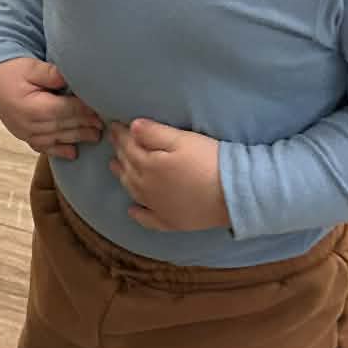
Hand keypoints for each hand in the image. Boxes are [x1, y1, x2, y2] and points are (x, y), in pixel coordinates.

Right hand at [0, 58, 104, 158]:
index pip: (64, 110)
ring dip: (76, 138)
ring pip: (55, 138)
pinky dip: (57, 150)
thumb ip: (50, 73)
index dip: (84, 110)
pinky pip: (42, 146)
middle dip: (85, 125)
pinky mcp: (23, 135)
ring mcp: (24, 132)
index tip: (101, 108)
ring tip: (95, 137)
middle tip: (105, 125)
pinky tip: (72, 153)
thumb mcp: (31, 66)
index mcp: (31, 106)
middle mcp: (27, 123)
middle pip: (62, 126)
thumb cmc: (13, 70)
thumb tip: (68, 77)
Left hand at [107, 119, 229, 231]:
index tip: (114, 125)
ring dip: (122, 177)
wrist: (233, 194)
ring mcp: (157, 207)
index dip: (120, 134)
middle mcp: (147, 188)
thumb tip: (131, 126)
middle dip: (119, 152)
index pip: (128, 146)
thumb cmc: (209, 161)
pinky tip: (132, 210)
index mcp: (148, 165)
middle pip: (128, 167)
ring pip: (133, 190)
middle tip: (114, 142)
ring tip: (114, 166)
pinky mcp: (171, 222)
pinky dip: (137, 214)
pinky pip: (148, 219)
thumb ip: (154, 133)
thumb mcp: (183, 140)